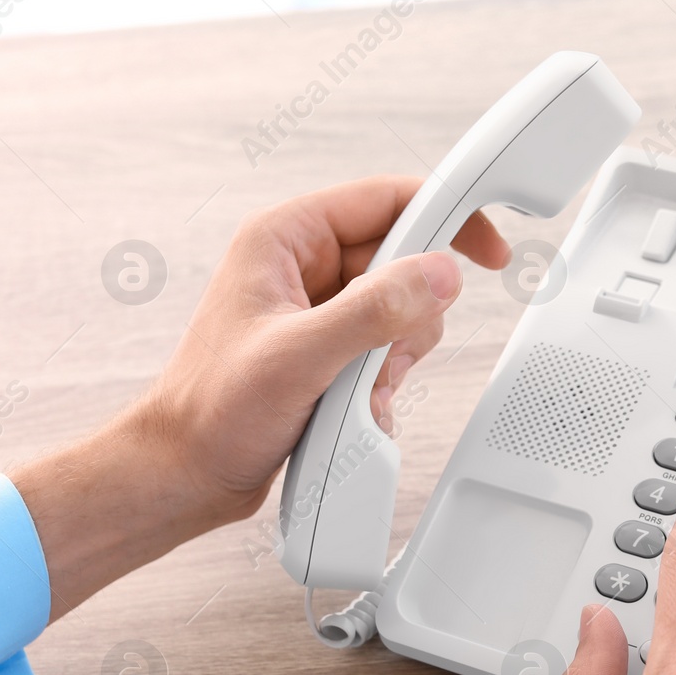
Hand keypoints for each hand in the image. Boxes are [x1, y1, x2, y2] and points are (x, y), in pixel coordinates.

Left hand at [13, 176, 509, 618]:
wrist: (187, 474)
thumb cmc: (212, 412)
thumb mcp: (300, 356)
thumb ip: (373, 310)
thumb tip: (438, 275)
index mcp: (285, 239)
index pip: (388, 200)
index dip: (445, 216)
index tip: (487, 249)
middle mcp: (303, 266)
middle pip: (404, 258)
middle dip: (413, 311)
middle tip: (386, 351)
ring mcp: (318, 308)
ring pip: (403, 308)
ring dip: (397, 353)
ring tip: (358, 385)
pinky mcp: (330, 348)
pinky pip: (389, 347)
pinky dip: (386, 378)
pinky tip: (355, 404)